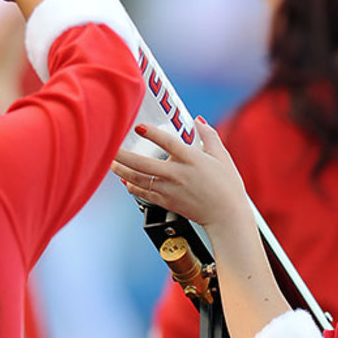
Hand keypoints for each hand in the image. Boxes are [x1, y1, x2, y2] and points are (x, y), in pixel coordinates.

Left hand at [115, 119, 290, 337]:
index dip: (151, 133)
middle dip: (123, 154)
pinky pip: (145, 193)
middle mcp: (178, 174)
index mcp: (192, 159)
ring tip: (110, 161)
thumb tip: (198, 120)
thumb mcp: (222, 157)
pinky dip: (132, 187)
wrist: (227, 217)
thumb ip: (209, 136)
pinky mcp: (168, 203)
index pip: (167, 143)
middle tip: (108, 145)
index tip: (138, 126)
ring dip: (122, 170)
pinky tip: (125, 180)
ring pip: (140, 179)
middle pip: (143, 164)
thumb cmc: (228, 188)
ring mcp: (171, 190)